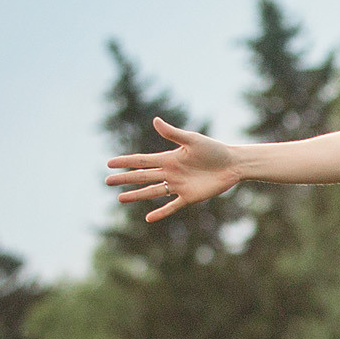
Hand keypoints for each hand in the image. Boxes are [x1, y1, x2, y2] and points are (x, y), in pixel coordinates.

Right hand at [105, 118, 237, 221]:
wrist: (233, 164)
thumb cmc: (214, 149)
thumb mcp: (192, 140)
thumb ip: (173, 133)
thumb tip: (155, 120)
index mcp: (169, 158)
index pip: (142, 161)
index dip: (126, 162)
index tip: (109, 163)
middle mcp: (170, 173)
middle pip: (142, 177)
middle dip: (125, 179)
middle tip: (107, 181)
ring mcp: (178, 186)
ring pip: (152, 191)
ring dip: (136, 195)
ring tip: (120, 199)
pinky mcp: (189, 197)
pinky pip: (172, 206)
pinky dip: (161, 212)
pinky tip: (149, 218)